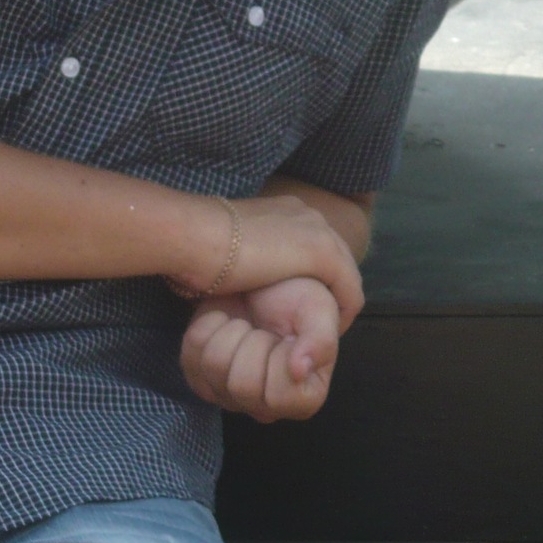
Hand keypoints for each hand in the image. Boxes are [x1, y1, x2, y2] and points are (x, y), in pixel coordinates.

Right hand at [174, 193, 364, 328]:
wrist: (193, 236)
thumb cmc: (193, 247)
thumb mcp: (222, 250)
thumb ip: (236, 257)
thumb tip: (226, 274)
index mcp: (280, 209)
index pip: (309, 243)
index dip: (309, 277)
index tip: (295, 305)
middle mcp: (304, 213)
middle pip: (335, 256)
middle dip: (330, 290)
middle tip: (317, 323)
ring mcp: (316, 230)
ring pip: (346, 273)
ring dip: (338, 303)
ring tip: (324, 331)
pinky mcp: (321, 253)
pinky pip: (349, 290)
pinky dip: (343, 313)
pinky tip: (329, 333)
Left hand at [180, 276, 342, 422]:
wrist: (263, 277)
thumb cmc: (296, 297)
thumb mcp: (319, 311)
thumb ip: (320, 340)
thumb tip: (300, 370)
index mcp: (303, 398)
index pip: (277, 397)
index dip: (277, 359)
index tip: (285, 338)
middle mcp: (265, 407)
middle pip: (241, 386)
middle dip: (251, 342)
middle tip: (263, 328)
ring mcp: (228, 397)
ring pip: (212, 368)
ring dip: (228, 331)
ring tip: (246, 323)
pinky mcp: (199, 379)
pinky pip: (190, 357)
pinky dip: (206, 328)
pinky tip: (225, 322)